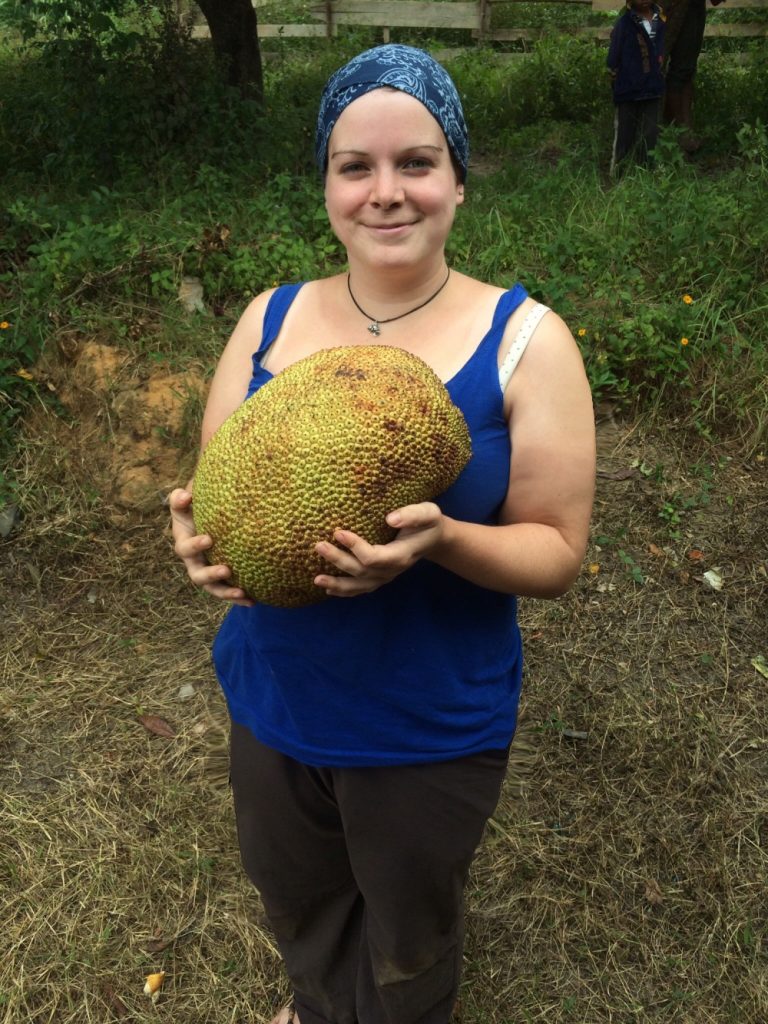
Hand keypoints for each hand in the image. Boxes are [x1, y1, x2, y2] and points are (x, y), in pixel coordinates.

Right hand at [169, 487, 254, 605]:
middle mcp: (194, 561)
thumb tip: (185, 495)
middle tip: (227, 570)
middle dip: (211, 575)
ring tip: (241, 592)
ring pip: (213, 588)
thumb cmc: (198, 505)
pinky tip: (253, 600)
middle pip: (197, 575)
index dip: (195, 546)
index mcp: (184, 542)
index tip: (210, 539)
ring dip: (226, 592)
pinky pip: (227, 591)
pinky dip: (238, 597)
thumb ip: (181, 497)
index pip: (185, 548)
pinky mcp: (220, 579)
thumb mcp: (187, 499)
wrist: (210, 515)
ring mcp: (207, 571)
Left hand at [313, 502, 444, 597]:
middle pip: (361, 571)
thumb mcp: (428, 513)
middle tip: (319, 546)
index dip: (355, 547)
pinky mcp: (380, 578)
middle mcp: (392, 570)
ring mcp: (385, 577)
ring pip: (359, 586)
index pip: (374, 557)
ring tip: (317, 579)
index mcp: (401, 555)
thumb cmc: (428, 523)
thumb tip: (390, 519)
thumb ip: (413, 515)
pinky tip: (328, 589)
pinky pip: (361, 589)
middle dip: (338, 560)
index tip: (338, 532)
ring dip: (337, 583)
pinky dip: (344, 591)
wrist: (433, 539)